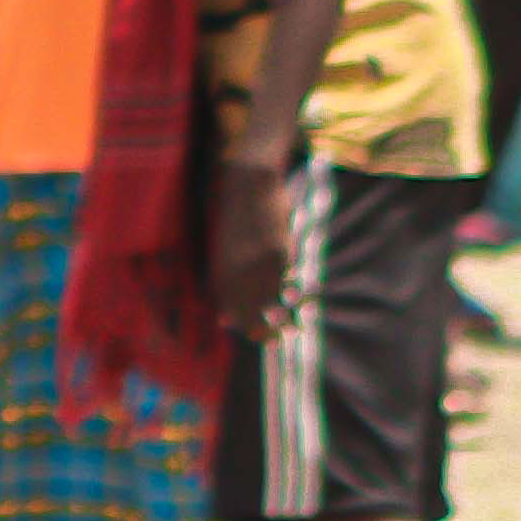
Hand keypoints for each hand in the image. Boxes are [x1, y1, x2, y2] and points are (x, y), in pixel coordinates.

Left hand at [205, 154, 297, 344]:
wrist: (249, 180)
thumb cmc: (235, 211)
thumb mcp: (223, 244)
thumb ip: (224, 276)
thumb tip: (223, 315)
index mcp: (220, 262)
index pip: (227, 300)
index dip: (238, 319)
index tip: (249, 334)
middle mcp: (237, 265)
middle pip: (249, 305)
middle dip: (260, 326)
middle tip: (272, 341)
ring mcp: (258, 259)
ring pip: (270, 297)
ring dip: (281, 317)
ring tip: (292, 331)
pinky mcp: (278, 250)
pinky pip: (285, 279)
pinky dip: (293, 293)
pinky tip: (300, 302)